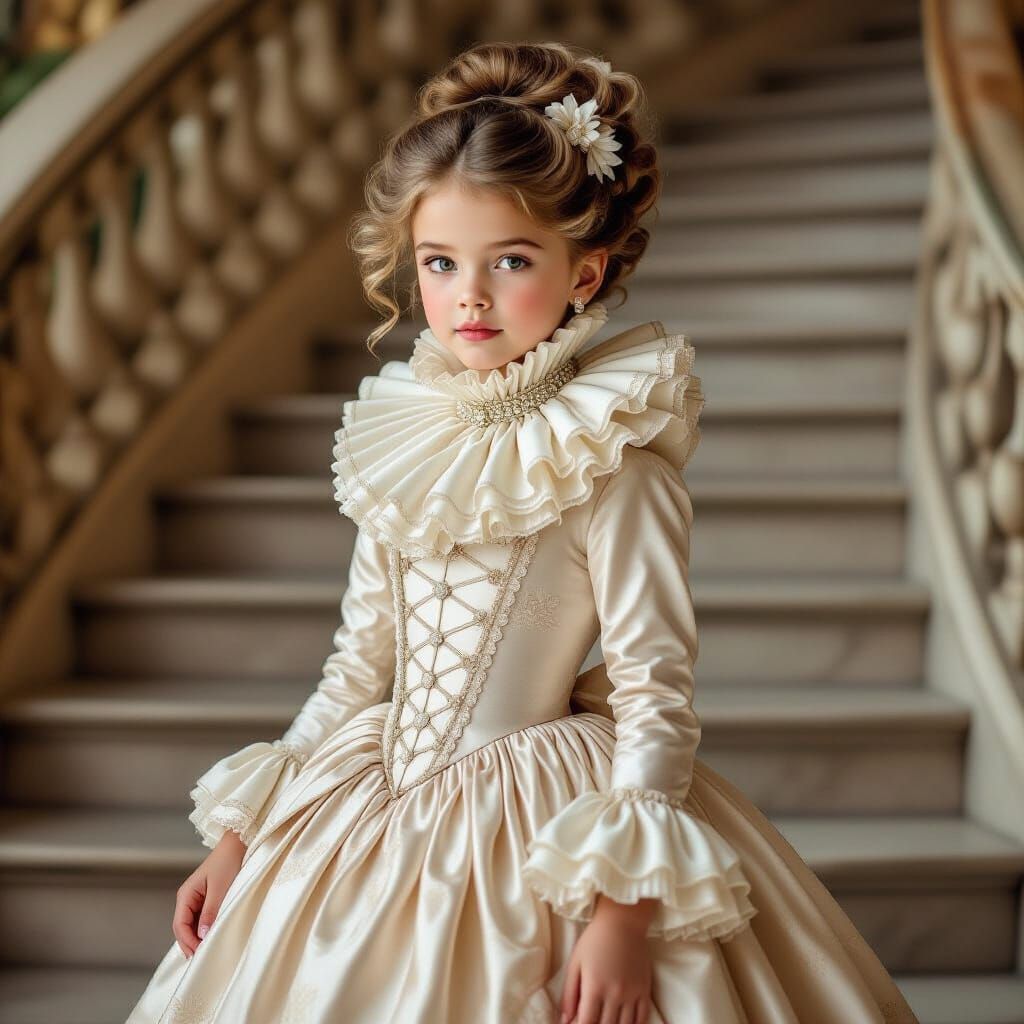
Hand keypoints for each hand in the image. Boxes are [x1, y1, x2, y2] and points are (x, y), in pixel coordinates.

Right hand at [173, 830, 245, 958]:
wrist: (238, 843)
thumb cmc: (228, 861)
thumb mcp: (220, 888)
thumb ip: (210, 911)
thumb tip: (202, 935)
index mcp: (186, 895)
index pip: (179, 925)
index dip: (187, 941)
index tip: (199, 953)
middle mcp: (188, 898)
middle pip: (183, 928)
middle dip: (190, 943)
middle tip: (202, 959)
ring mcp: (197, 899)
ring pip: (191, 925)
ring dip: (197, 938)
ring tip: (206, 952)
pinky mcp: (207, 899)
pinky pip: (201, 919)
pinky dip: (204, 930)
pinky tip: (211, 938)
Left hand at [560, 904, 653, 1023]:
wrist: (623, 922)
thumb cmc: (595, 940)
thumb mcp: (575, 963)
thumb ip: (569, 993)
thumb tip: (565, 1019)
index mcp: (594, 987)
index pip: (587, 1023)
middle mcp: (614, 994)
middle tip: (591, 1021)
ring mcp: (632, 993)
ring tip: (606, 1022)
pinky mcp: (644, 990)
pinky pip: (642, 1018)